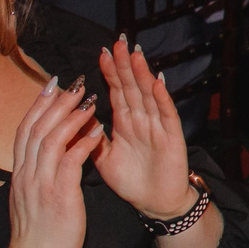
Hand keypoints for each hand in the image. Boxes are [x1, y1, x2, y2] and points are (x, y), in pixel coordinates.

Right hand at [3, 77, 99, 247]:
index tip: (53, 85)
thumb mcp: (31, 199)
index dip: (39, 105)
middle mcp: (27, 174)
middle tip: (76, 83)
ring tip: (90, 99)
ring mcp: (41, 184)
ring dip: (71, 116)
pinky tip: (98, 131)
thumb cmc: (38, 235)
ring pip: (51, 139)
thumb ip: (36, 175)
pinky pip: (70, 161)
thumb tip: (43, 157)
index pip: (26, 130)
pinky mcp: (58, 195)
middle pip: (37, 128)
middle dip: (56, 102)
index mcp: (20, 174)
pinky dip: (83, 143)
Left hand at [94, 38, 194, 221]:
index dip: (110, 73)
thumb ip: (92, 139)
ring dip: (142, 74)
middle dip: (125, 65)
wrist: (154, 205)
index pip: (117, 92)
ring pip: (148, 95)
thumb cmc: (131, 181)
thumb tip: (76, 118)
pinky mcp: (172, 137)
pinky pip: (166, 115)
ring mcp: (157, 126)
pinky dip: (162, 98)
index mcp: (125, 123)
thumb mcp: (104, 159)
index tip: (102, 53)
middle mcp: (142, 120)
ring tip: (135, 54)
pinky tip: (157, 82)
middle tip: (119, 42)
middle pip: (132, 87)